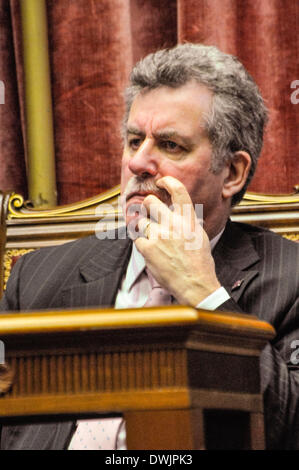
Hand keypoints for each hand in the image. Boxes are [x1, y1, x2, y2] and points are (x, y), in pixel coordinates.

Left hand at [134, 176, 220, 306]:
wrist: (195, 284)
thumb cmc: (200, 262)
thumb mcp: (200, 235)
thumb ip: (187, 221)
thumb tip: (178, 211)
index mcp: (189, 220)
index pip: (178, 190)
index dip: (167, 181)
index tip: (161, 182)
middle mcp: (173, 223)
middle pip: (150, 202)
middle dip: (147, 206)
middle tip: (149, 212)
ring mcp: (159, 235)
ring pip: (141, 222)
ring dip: (145, 229)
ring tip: (155, 242)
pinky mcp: (147, 248)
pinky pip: (138, 240)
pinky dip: (143, 245)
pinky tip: (153, 253)